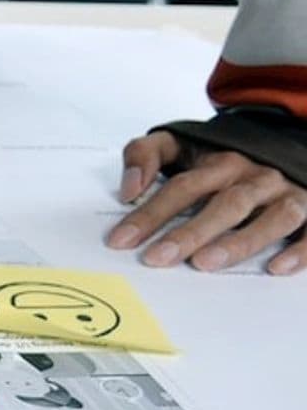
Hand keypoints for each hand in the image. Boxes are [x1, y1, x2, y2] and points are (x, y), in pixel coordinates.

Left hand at [105, 130, 306, 274]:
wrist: (281, 141)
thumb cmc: (221, 157)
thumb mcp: (179, 144)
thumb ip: (145, 154)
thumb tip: (128, 188)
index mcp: (220, 162)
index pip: (182, 187)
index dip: (150, 214)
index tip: (121, 240)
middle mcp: (256, 177)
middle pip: (225, 204)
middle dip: (190, 232)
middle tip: (158, 258)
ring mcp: (288, 194)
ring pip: (272, 217)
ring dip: (239, 241)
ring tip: (205, 263)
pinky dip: (300, 250)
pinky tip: (277, 267)